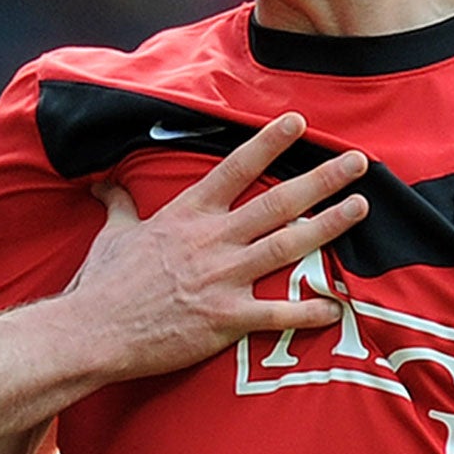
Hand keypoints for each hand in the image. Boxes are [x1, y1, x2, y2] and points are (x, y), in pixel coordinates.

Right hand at [64, 112, 368, 380]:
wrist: (93, 331)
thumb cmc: (102, 284)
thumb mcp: (112, 235)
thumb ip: (120, 205)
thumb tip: (104, 185)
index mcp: (187, 215)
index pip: (235, 168)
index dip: (269, 142)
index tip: (300, 121)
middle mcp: (212, 240)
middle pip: (278, 201)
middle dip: (322, 179)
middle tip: (359, 161)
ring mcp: (223, 278)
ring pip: (288, 245)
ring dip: (329, 226)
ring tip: (360, 207)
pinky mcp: (226, 318)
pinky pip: (278, 313)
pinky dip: (309, 309)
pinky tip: (337, 305)